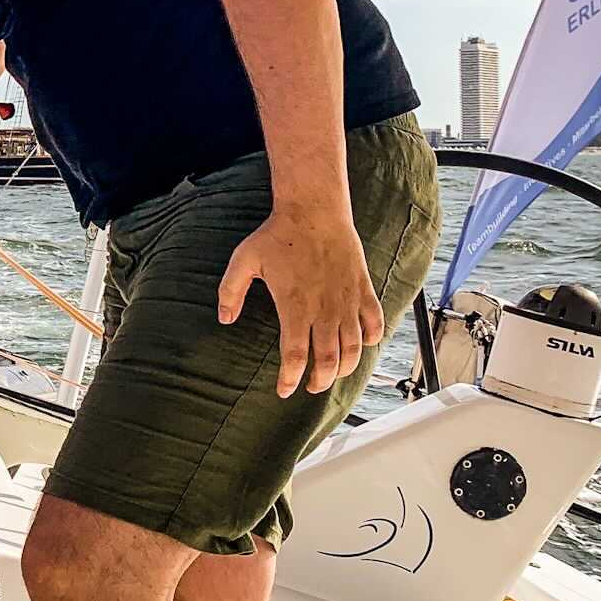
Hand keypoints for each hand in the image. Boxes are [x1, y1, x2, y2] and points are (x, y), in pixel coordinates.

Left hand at [217, 205, 383, 397]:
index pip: (295, 356)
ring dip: (346, 367)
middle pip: (329, 360)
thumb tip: (224, 318)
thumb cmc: (277, 235)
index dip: (290, 379)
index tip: (284, 390)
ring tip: (335, 374)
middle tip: (312, 387)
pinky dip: (372, 339)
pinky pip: (375, 322)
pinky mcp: (363, 289)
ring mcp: (347, 301)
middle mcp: (324, 310)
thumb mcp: (243, 260)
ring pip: (354, 348)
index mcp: (295, 307)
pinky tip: (363, 344)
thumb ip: (230, 291)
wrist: (314, 210)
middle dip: (321, 381)